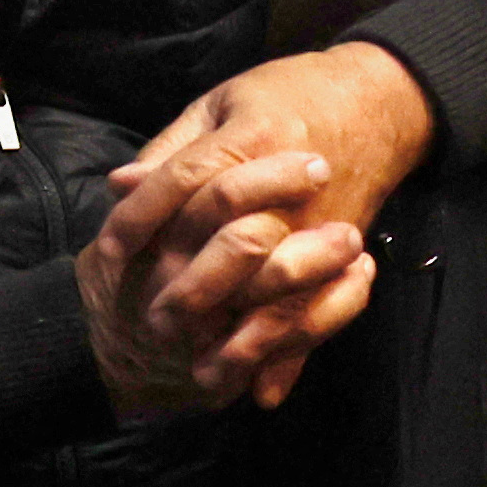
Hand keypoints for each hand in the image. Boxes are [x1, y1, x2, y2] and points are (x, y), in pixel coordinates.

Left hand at [75, 47, 429, 423]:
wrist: (376, 105)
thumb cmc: (287, 96)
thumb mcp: (222, 102)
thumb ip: (173, 149)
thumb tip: (119, 185)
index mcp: (252, 138)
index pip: (188, 180)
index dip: (144, 216)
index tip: (110, 254)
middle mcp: (288, 190)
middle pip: (237, 244)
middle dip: (195, 289)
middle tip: (153, 326)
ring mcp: (322, 226)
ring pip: (281, 290)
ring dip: (241, 337)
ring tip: (200, 371)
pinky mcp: (345, 254)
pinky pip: (320, 312)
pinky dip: (292, 356)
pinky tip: (260, 390)